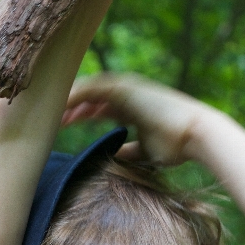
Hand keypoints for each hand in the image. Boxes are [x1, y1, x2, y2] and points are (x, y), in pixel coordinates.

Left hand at [63, 73, 218, 165]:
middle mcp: (128, 93)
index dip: (80, 114)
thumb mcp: (145, 151)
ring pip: (88, 89)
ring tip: (49, 112)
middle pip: (89, 95)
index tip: (62, 126)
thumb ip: (128, 150)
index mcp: (132, 105)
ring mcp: (127, 87)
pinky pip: (93, 88)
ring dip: (68, 99)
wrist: (195, 137)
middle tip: (50, 119)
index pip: (98, 106)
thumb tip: (113, 156)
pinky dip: (75, 95)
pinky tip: (61, 105)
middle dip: (70, 106)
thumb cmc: (176, 147)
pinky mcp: (126, 88)